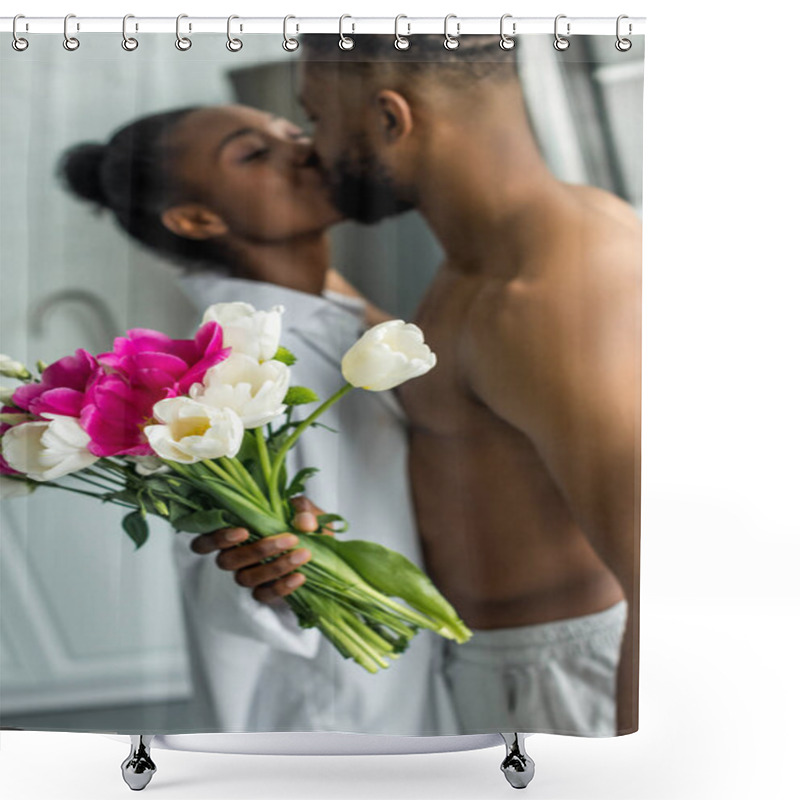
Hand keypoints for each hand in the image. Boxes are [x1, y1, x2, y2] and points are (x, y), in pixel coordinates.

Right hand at [189, 496, 329, 604]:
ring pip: (244, 578)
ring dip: (275, 566)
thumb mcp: (307, 512)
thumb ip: (303, 511)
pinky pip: (263, 595)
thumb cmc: (305, 526)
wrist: (325, 550)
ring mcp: (248, 575)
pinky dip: (282, 586)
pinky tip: (300, 576)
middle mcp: (235, 556)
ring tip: (303, 554)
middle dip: (257, 550)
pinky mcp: (263, 592)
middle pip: (226, 561)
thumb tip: (303, 522)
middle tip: (288, 539)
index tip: (242, 532)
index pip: (204, 541)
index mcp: (235, 532)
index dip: (215, 539)